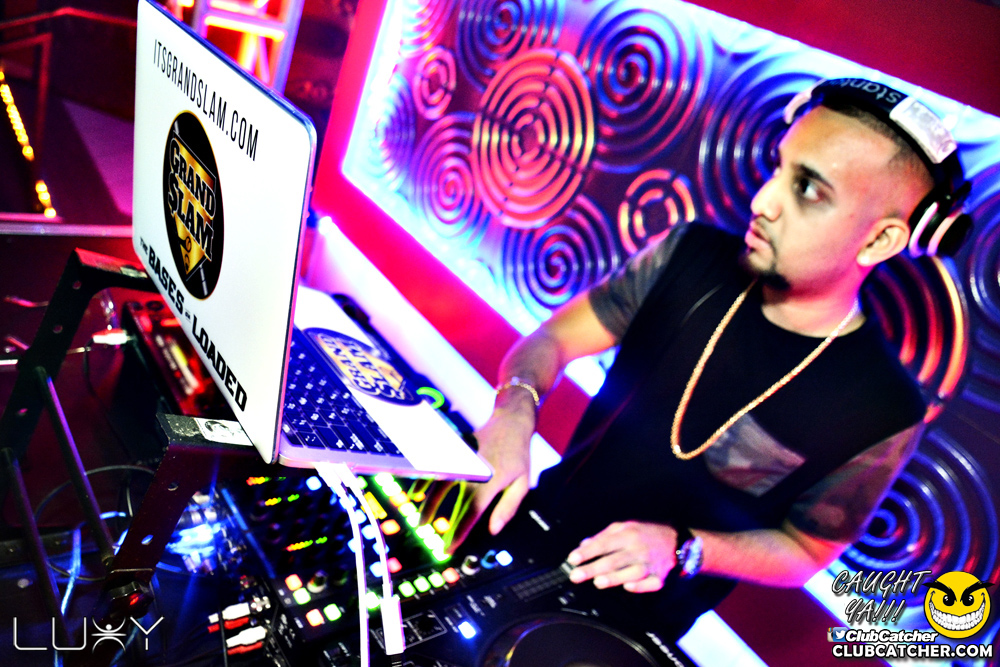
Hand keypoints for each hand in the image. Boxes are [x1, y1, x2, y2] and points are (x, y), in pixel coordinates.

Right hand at [419, 403, 534, 551]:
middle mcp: (474, 473)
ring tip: (422, 523)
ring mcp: (463, 462)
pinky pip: (439, 471)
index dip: (460, 532)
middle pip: (456, 505)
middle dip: (447, 528)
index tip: (450, 548)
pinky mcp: (456, 454)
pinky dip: (427, 483)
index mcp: (492, 482)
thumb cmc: (518, 454)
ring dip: (430, 507)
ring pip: (442, 488)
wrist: (509, 421)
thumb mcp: (522, 482)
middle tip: (440, 547)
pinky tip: (417, 494)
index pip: (472, 512)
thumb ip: (508, 507)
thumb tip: (493, 530)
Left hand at [566, 521, 677, 592]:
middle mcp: (638, 549)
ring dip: (615, 577)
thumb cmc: (645, 533)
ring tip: (598, 582)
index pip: (604, 544)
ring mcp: (650, 564)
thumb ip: (602, 537)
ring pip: (632, 572)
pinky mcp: (660, 577)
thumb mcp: (624, 527)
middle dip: (594, 568)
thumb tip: (583, 545)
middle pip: (614, 560)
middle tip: (576, 575)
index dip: (587, 552)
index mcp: (628, 534)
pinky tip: (628, 586)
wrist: (677, 540)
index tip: (572, 559)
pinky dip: (640, 585)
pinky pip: (650, 583)